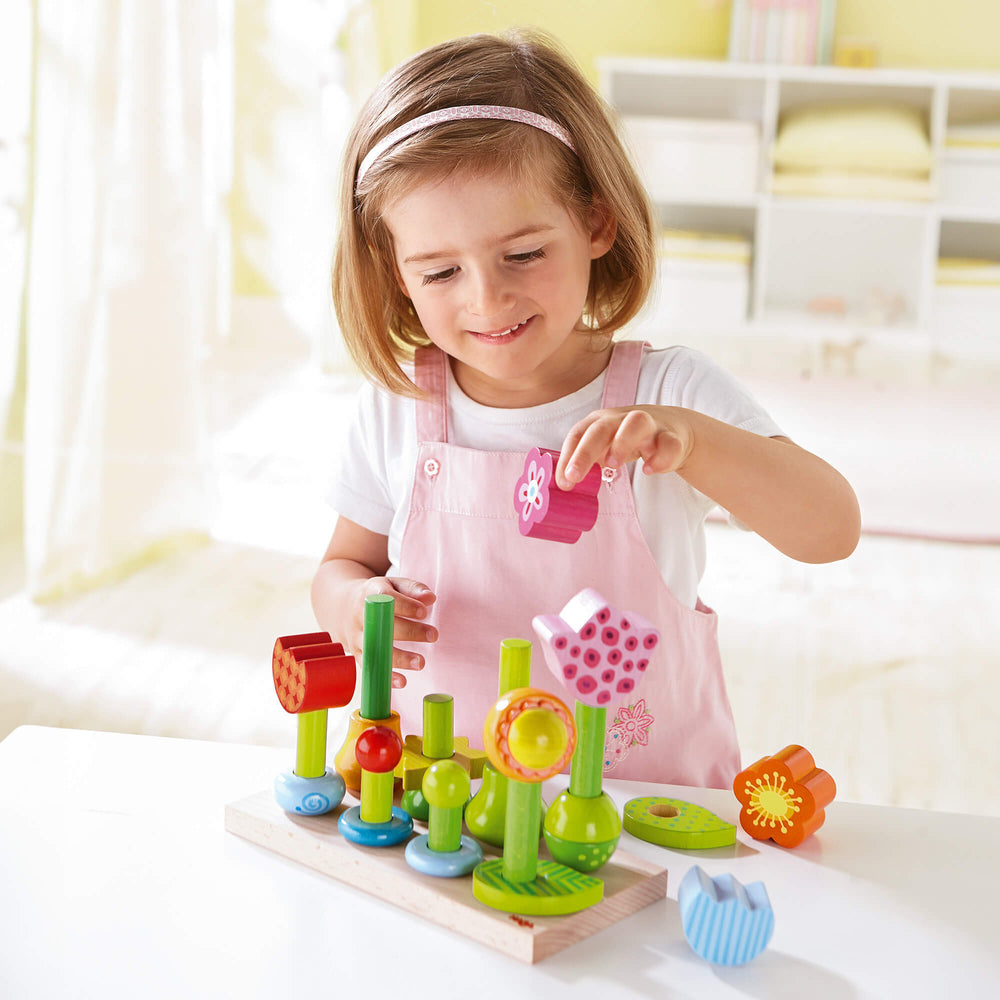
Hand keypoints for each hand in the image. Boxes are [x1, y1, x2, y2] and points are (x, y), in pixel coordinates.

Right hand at [341, 577, 436, 688]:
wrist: (342, 607)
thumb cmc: (377, 595)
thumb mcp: (392, 585)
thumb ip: (412, 589)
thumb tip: (430, 598)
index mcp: (371, 594)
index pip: (388, 599)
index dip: (406, 606)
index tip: (423, 612)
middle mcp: (361, 616)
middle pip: (384, 626)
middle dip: (410, 631)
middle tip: (433, 635)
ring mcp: (357, 637)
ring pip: (376, 649)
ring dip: (399, 658)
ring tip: (421, 663)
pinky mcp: (357, 654)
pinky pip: (370, 667)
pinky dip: (386, 676)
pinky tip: (402, 681)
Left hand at [555, 405, 693, 489]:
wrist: (672, 429)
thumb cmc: (627, 440)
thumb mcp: (603, 447)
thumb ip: (586, 463)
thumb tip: (563, 486)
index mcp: (600, 422)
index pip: (578, 434)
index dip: (567, 457)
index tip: (563, 482)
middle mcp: (621, 419)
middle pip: (601, 428)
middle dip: (585, 452)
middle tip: (574, 476)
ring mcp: (648, 425)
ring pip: (636, 423)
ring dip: (622, 442)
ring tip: (613, 465)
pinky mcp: (671, 437)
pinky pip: (668, 443)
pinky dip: (660, 457)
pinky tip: (650, 470)